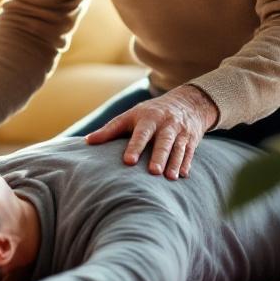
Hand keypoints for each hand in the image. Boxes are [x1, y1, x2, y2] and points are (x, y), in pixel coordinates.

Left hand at [84, 84, 218, 179]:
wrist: (188, 102)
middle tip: (154, 172)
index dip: (135, 146)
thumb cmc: (151, 113)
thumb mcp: (131, 116)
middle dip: (159, 156)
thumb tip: (87, 141)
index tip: (128, 161)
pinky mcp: (192, 140)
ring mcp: (180, 132)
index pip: (140, 133)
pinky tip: (182, 176)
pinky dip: (186, 164)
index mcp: (148, 117)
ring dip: (174, 163)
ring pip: (178, 148)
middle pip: (163, 141)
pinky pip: (189, 153)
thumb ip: (111, 129)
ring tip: (169, 178)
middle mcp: (165, 124)